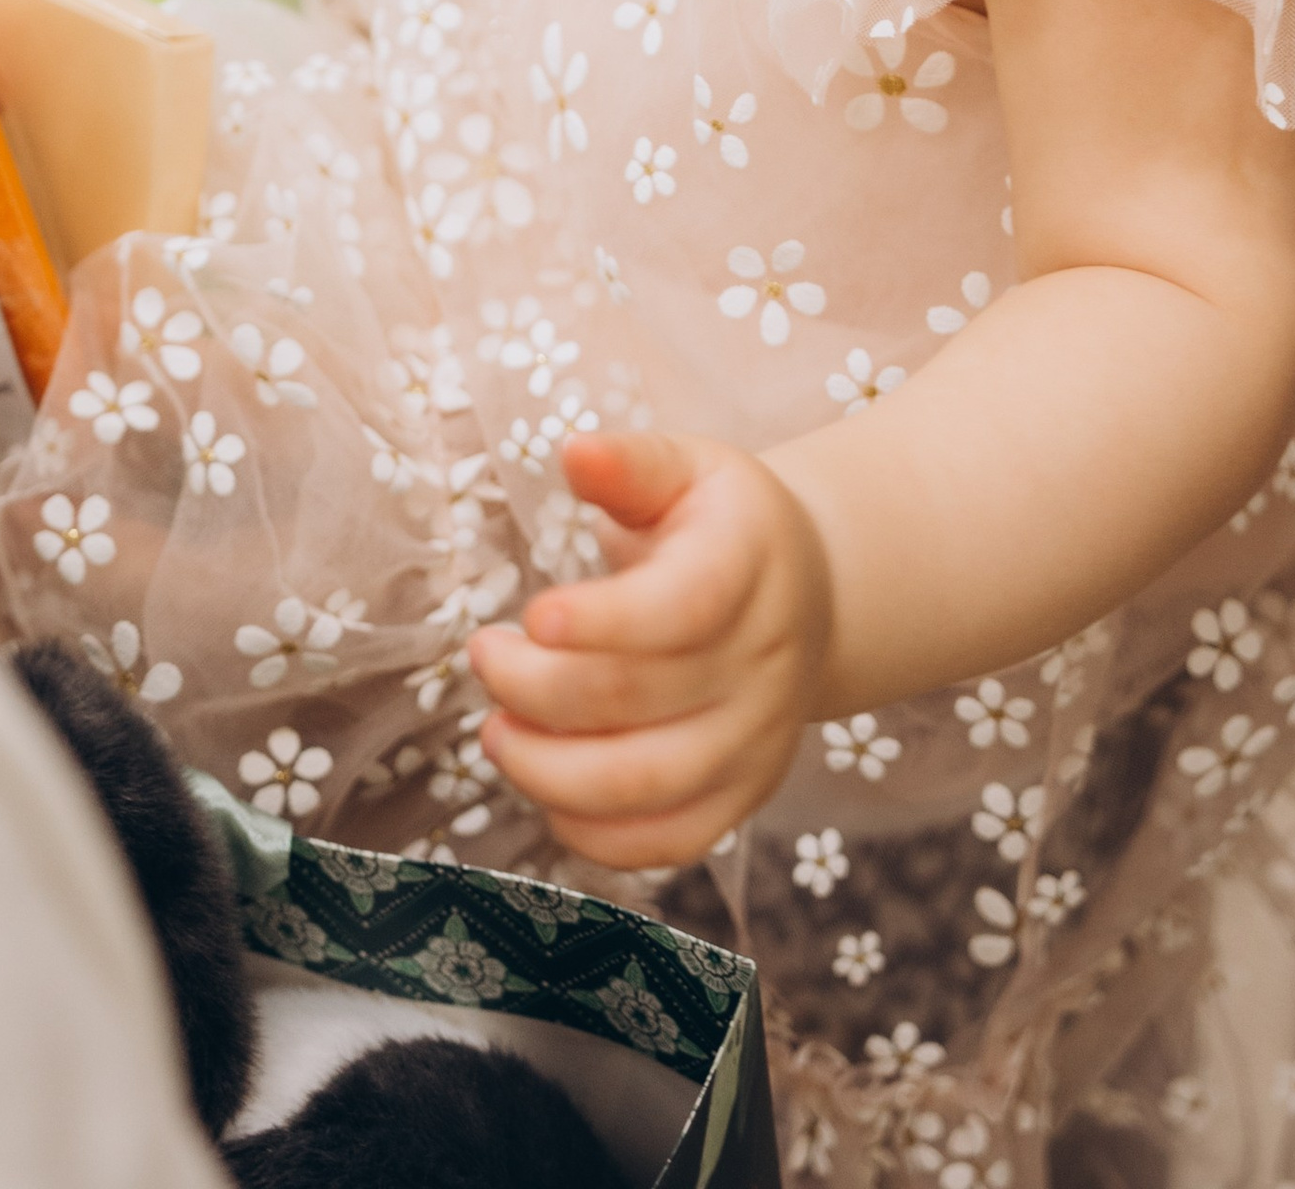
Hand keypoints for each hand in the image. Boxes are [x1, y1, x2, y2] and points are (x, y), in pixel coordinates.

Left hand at [466, 428, 832, 870]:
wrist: (809, 594)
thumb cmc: (723, 524)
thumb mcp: (688, 469)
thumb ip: (629, 464)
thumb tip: (574, 453)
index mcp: (749, 564)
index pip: (682, 607)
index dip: (603, 621)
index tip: (531, 615)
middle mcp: (761, 662)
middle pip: (638, 700)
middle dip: (536, 688)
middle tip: (485, 655)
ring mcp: (756, 740)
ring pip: (647, 785)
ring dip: (549, 771)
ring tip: (496, 733)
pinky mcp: (743, 797)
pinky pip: (670, 841)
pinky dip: (595, 837)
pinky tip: (545, 795)